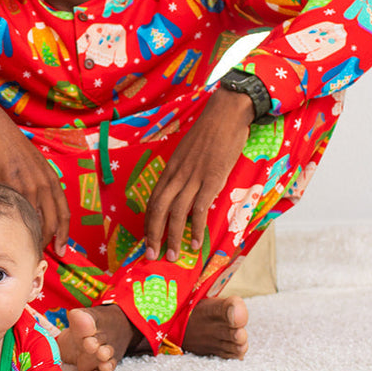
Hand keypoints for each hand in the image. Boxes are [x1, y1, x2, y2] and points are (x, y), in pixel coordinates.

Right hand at [0, 92, 69, 254]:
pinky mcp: (11, 183)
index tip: (62, 249)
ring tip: (27, 248)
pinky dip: (17, 223)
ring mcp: (29, 183)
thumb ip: (36, 184)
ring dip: (33, 235)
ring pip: (36, 218)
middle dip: (50, 241)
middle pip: (53, 220)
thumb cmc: (9, 147)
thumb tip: (34, 206)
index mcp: (51, 178)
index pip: (64, 212)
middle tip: (43, 255)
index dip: (64, 233)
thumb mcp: (31, 166)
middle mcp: (44, 182)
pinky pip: (17, 209)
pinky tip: (12, 232)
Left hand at [143, 89, 254, 260]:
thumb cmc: (209, 132)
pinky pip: (199, 207)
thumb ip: (182, 169)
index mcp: (170, 168)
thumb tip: (181, 185)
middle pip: (158, 209)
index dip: (149, 221)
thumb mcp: (187, 151)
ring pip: (176, 212)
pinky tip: (195, 243)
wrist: (225, 114)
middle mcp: (177, 174)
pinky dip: (195, 227)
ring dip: (173, 237)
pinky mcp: (211, 179)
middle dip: (153, 234)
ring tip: (172, 256)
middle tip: (150, 256)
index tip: (147, 238)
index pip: (153, 199)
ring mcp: (193, 177)